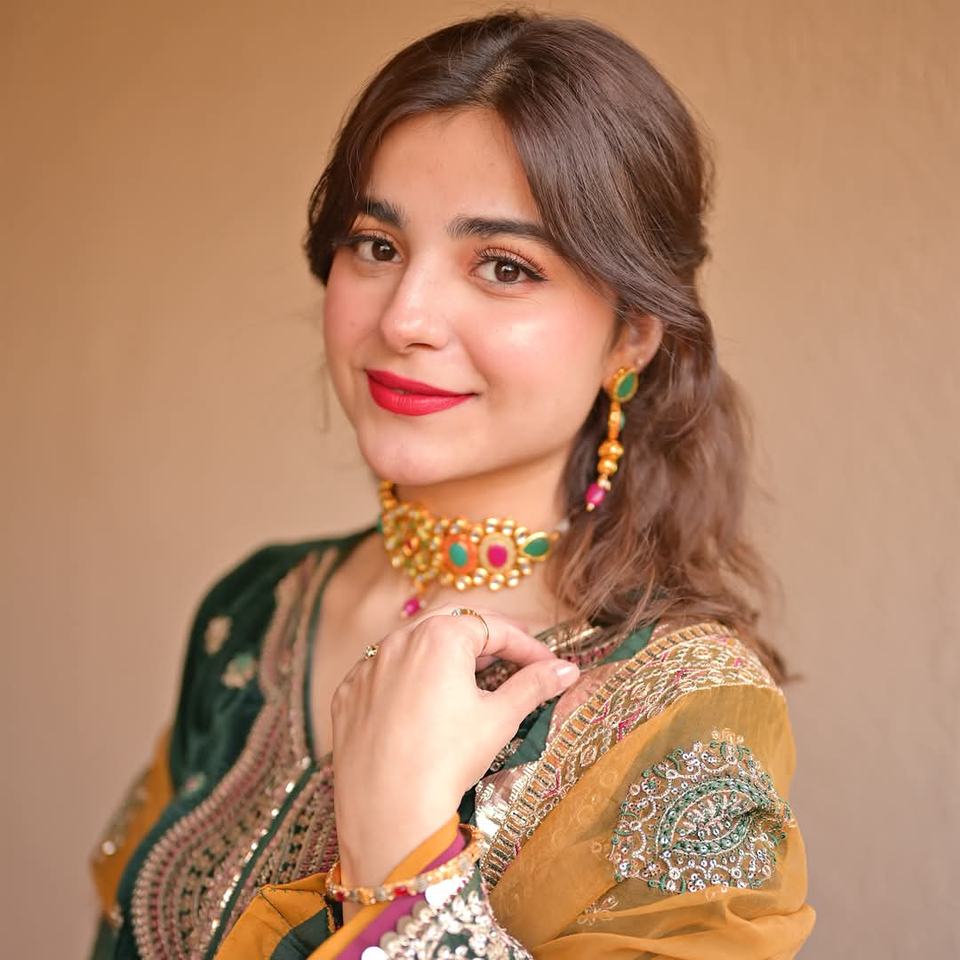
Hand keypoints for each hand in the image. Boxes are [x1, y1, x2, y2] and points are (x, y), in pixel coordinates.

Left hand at [330, 602, 579, 888]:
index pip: (493, 627)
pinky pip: (381, 672)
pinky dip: (405, 676)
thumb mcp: (499, 718)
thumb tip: (568, 670)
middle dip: (485, 636)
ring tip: (469, 673)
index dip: (526, 644)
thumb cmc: (448, 759)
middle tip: (511, 654)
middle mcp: (399, 639)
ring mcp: (367, 665)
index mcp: (440, 636)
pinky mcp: (347, 693)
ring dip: (443, 652)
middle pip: (451, 623)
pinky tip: (421, 699)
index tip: (547, 663)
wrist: (388, 811)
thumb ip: (534, 685)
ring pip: (412, 644)